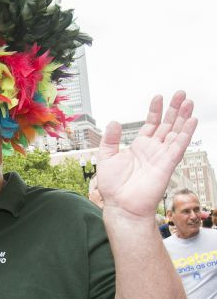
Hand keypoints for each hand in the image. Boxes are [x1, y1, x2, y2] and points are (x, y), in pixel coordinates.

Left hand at [97, 91, 196, 219]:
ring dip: (183, 117)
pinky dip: (186, 133)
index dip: (155, 110)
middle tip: (180, 93)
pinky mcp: (167, 164)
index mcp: (139, 147)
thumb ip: (110, 139)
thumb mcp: (106, 157)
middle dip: (174, 109)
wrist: (121, 205)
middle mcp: (153, 149)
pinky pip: (179, 146)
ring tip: (188, 102)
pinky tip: (192, 121)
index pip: (151, 124)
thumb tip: (114, 122)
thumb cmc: (113, 186)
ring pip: (176, 132)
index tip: (158, 97)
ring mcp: (161, 156)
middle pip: (167, 125)